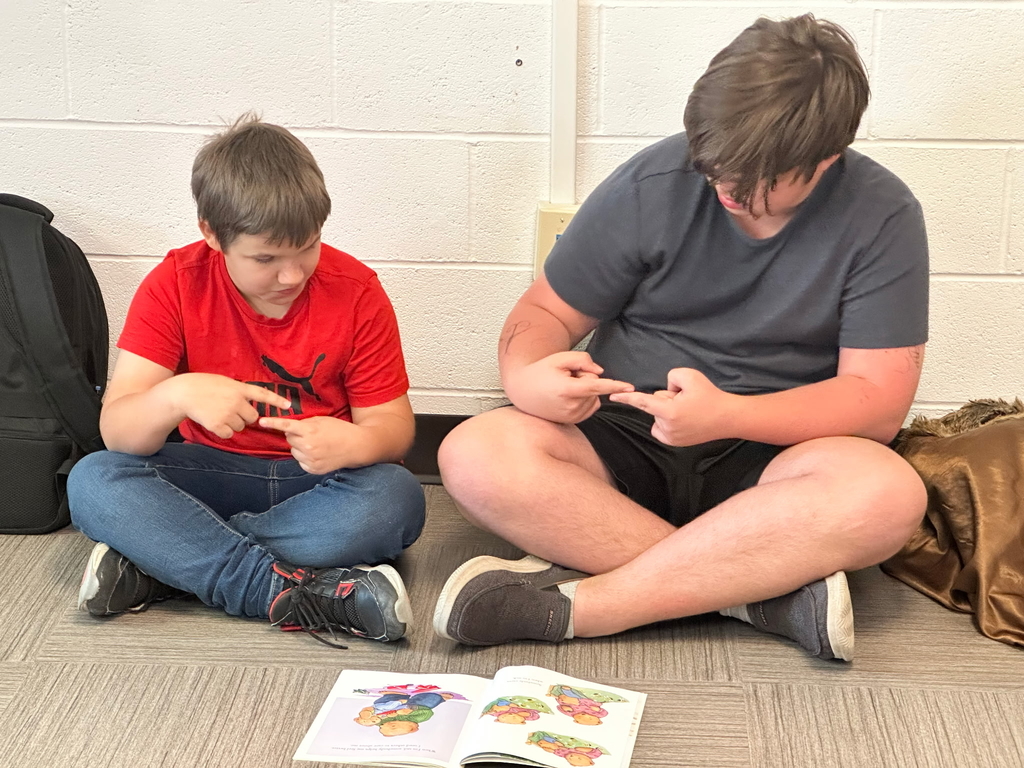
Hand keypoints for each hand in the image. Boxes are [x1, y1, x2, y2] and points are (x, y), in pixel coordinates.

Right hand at [171, 373, 291, 439]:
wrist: (183, 393)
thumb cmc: (203, 385)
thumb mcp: (224, 382)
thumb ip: (238, 391)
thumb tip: (250, 401)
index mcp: (239, 388)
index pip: (263, 394)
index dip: (277, 401)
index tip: (289, 406)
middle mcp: (236, 401)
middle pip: (253, 417)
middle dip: (245, 417)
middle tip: (231, 411)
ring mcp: (228, 414)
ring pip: (240, 426)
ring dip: (233, 424)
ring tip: (218, 413)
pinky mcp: (218, 425)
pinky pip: (228, 434)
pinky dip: (223, 431)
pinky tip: (213, 421)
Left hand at [259, 415, 359, 473]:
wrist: (357, 446)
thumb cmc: (340, 430)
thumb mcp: (322, 420)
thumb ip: (305, 423)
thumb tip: (290, 427)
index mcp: (310, 432)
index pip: (287, 427)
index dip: (273, 423)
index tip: (262, 421)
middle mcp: (308, 447)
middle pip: (289, 439)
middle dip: (296, 435)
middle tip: (310, 433)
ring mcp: (310, 460)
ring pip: (294, 451)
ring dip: (301, 447)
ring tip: (317, 444)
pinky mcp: (313, 469)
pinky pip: (301, 461)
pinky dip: (306, 457)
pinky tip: (319, 453)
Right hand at [505, 351, 633, 423]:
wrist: (523, 391)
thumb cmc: (540, 372)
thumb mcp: (559, 358)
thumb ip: (582, 360)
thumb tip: (600, 371)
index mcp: (567, 390)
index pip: (596, 386)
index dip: (614, 385)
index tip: (630, 388)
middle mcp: (570, 406)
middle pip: (594, 387)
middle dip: (585, 379)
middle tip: (565, 378)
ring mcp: (572, 416)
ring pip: (594, 398)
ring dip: (584, 390)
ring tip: (563, 388)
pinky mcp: (573, 421)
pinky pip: (590, 406)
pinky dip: (584, 399)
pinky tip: (567, 396)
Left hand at [609, 367, 734, 444]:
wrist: (728, 418)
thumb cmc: (710, 396)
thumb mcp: (690, 376)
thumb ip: (670, 377)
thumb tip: (663, 390)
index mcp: (669, 412)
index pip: (642, 402)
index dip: (626, 398)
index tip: (612, 396)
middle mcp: (667, 428)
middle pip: (655, 404)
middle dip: (666, 398)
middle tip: (688, 400)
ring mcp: (670, 438)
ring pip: (658, 415)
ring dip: (668, 410)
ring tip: (689, 410)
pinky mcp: (674, 443)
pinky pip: (661, 426)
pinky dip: (667, 420)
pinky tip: (684, 418)